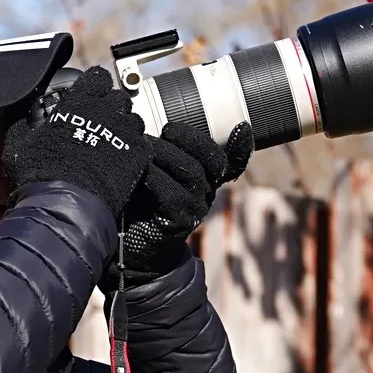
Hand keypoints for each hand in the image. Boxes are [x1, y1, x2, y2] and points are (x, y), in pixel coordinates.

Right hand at [0, 65, 151, 218]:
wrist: (64, 206)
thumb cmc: (41, 174)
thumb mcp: (21, 143)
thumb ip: (25, 125)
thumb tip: (22, 119)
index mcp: (80, 101)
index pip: (97, 77)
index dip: (95, 86)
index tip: (91, 95)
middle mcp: (107, 111)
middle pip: (119, 97)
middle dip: (112, 107)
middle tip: (101, 122)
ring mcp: (125, 133)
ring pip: (134, 119)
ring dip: (124, 127)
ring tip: (111, 143)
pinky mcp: (137, 155)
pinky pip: (143, 144)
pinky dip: (133, 150)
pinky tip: (121, 161)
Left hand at [121, 121, 252, 276]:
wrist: (131, 250)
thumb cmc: (137, 204)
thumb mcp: (149, 173)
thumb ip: (156, 152)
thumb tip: (144, 122)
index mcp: (204, 179)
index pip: (231, 162)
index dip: (241, 147)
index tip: (242, 127)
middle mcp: (205, 193)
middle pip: (212, 160)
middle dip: (190, 138)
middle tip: (167, 129)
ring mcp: (195, 209)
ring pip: (193, 174)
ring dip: (165, 153)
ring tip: (143, 145)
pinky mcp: (180, 223)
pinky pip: (173, 195)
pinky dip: (155, 178)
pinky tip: (142, 172)